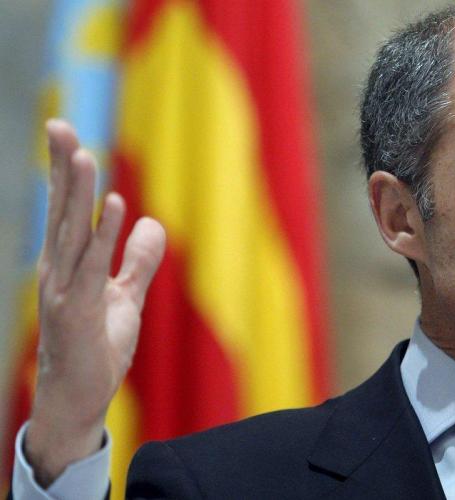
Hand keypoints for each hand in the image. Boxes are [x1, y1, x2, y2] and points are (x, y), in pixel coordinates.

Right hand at [24, 120, 165, 486]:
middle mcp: (59, 270)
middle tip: (60, 125)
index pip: (67, 209)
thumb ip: (137, 259)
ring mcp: (64, 291)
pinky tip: (116, 206)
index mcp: (67, 263)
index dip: (66, 173)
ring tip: (86, 154)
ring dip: (80, 194)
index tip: (66, 134)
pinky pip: (94, 268)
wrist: (81, 396)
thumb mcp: (124, 295)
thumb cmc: (97, 346)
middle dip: (62, 169)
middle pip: (62, 211)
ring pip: (73, 233)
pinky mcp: (78, 313)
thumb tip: (151, 222)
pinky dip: (105, 236)